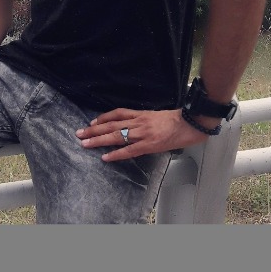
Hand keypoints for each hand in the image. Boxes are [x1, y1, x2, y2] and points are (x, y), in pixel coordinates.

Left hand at [76, 107, 209, 161]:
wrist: (191, 122)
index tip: (91, 122)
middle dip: (93, 129)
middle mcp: (138, 122)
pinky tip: (105, 157)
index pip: (117, 113)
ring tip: (85, 143)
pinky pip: (128, 150)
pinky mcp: (149, 144)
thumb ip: (144, 121)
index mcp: (141, 114)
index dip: (103, 118)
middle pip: (111, 124)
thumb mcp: (157, 116)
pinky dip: (116, 154)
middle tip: (79, 133)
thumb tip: (134, 127)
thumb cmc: (177, 120)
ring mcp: (142, 133)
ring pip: (116, 136)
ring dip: (99, 140)